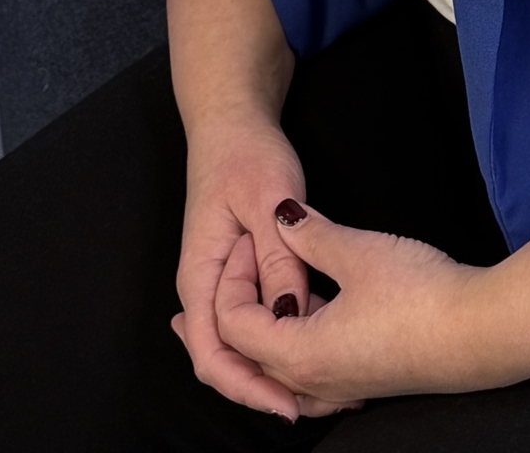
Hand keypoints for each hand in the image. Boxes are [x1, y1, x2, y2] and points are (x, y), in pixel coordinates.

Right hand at [171, 118, 348, 421]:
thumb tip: (291, 313)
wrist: (233, 122)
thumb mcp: (268, 201)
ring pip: (244, 339)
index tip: (290, 407)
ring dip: (278, 361)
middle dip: (267, 384)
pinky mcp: (243, 269)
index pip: (212, 352)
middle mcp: (205, 287)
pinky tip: (320, 333)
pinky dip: (285, 330)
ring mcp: (222, 279)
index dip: (250, 385)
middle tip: (322, 403)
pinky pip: (259, 313)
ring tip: (329, 381)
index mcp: (200, 275)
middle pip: (226, 356)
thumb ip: (278, 257)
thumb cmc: (245, 155)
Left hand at [215, 202, 492, 404]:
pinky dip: (294, 355)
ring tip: (270, 299)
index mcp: (298, 354)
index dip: (233, 278)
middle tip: (236, 274)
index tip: (254, 240)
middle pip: (248, 354)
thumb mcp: (359, 251)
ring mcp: (338, 389)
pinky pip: (307, 379)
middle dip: (237, 310)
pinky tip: (314, 328)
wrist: (478, 332)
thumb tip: (281, 215)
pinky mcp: (362, 384)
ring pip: (278, 371)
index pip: (233, 325)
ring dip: (264, 336)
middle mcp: (310, 382)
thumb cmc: (419, 295)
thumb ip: (312, 233)